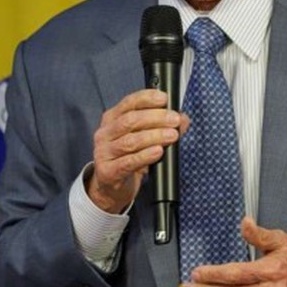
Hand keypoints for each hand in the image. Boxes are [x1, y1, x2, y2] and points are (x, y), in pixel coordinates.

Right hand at [88, 89, 188, 212]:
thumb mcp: (145, 139)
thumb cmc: (130, 157)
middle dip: (156, 118)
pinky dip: (145, 156)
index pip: (128, 103)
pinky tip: (158, 151)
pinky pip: (128, 162)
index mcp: (112, 119)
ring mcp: (103, 153)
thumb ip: (164, 126)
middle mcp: (105, 133)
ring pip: (130, 141)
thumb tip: (183, 119)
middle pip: (130, 120)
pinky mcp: (107, 172)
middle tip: (175, 120)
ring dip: (154, 136)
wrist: (113, 187)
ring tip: (172, 135)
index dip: (147, 98)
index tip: (165, 99)